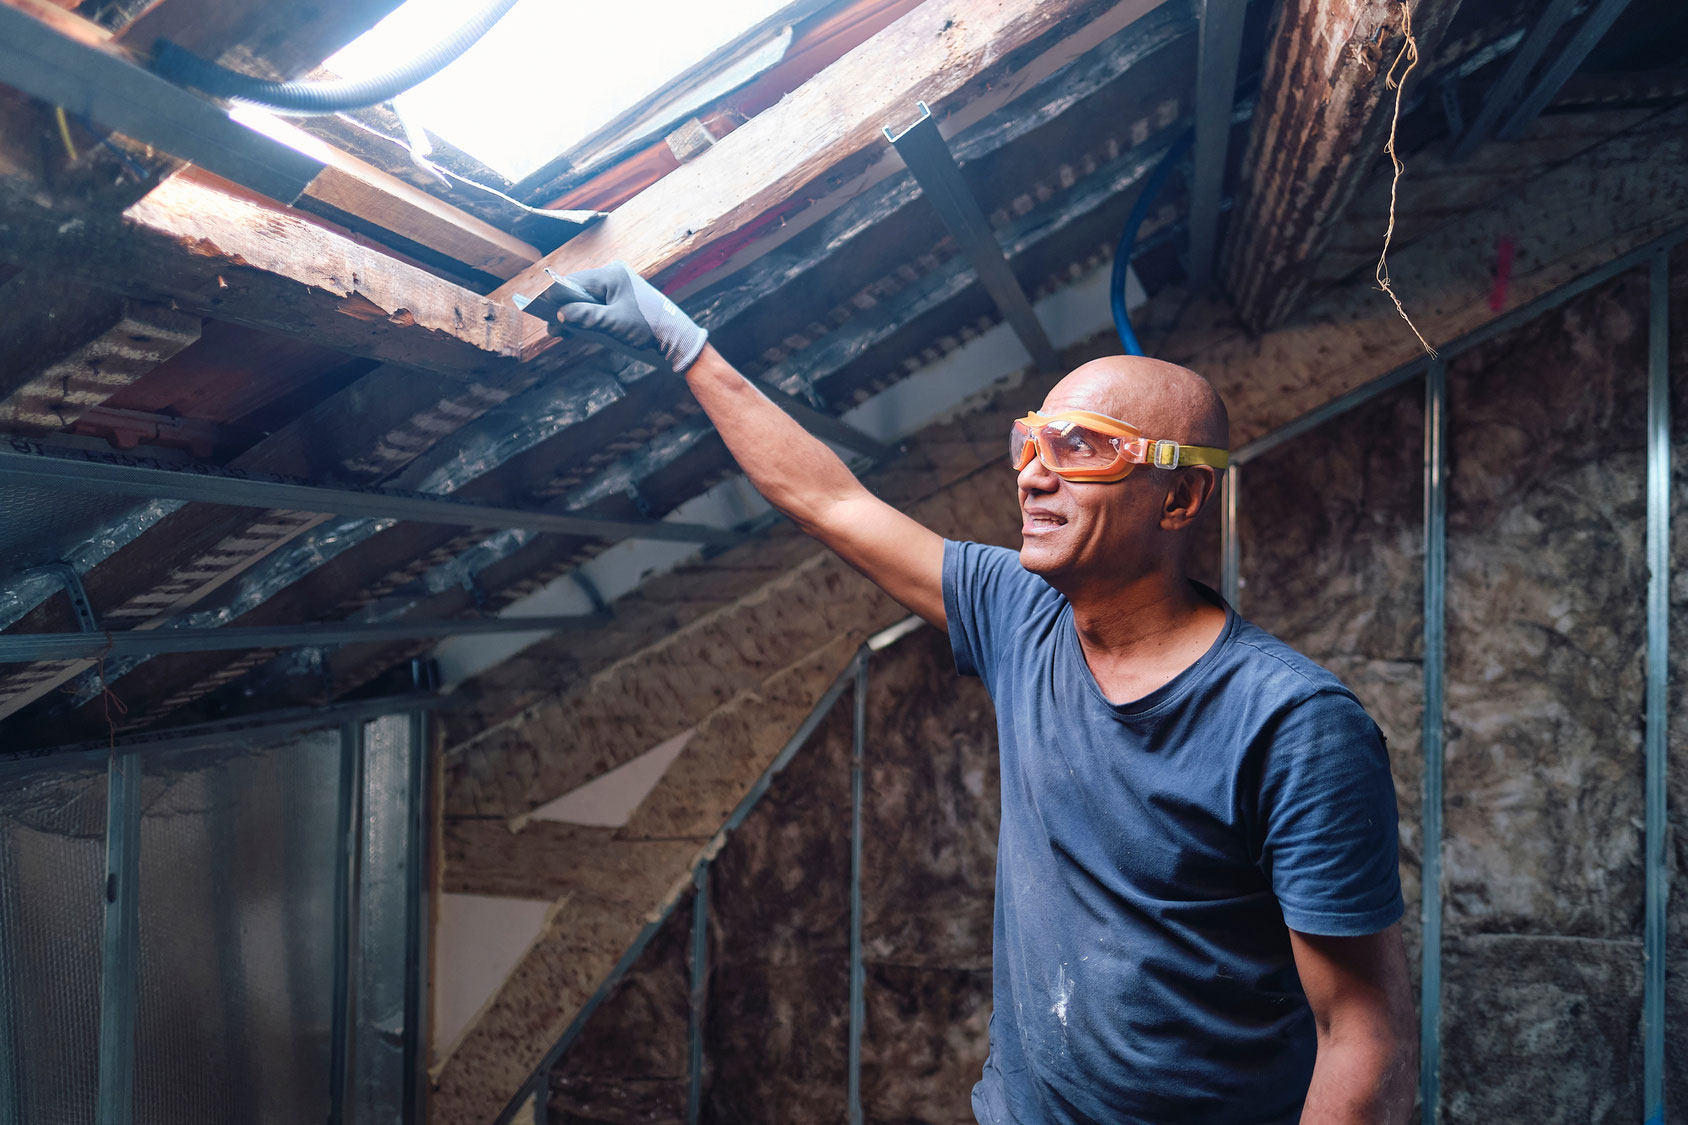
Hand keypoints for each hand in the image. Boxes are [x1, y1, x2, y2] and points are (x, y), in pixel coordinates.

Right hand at [556, 261, 708, 373]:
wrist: (676, 339)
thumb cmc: (648, 328)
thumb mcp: (613, 324)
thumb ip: (585, 317)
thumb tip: (561, 313)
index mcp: (612, 274)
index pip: (576, 282)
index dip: (558, 297)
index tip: (544, 310)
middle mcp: (614, 276)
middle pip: (580, 290)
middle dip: (566, 308)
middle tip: (552, 326)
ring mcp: (619, 288)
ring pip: (588, 299)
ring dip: (575, 314)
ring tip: (560, 331)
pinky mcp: (622, 301)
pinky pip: (598, 305)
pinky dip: (587, 317)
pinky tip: (575, 329)